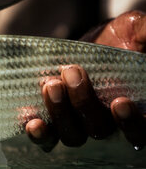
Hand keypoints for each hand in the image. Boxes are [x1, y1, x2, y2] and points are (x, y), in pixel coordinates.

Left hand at [27, 11, 145, 150]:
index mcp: (137, 108)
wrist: (84, 41)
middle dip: (84, 102)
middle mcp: (109, 123)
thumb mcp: (135, 29)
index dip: (132, 122)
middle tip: (73, 73)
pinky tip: (33, 122)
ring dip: (60, 112)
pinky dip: (40, 134)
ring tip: (51, 85)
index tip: (120, 102)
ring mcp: (81, 126)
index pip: (141, 129)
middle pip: (100, 129)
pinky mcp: (54, 124)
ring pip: (73, 135)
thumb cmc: (118, 36)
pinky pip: (47, 140)